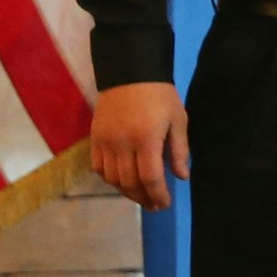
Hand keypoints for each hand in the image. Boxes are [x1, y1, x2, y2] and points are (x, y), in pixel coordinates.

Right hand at [90, 82, 189, 209]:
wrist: (129, 72)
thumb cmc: (160, 95)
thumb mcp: (178, 120)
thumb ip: (179, 150)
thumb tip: (181, 177)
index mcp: (146, 139)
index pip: (150, 178)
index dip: (157, 195)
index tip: (164, 204)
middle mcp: (122, 143)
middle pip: (130, 182)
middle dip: (144, 198)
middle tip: (154, 205)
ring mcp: (105, 142)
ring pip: (112, 179)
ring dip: (127, 192)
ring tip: (140, 196)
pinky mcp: (94, 138)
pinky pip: (98, 168)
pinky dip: (110, 179)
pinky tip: (121, 182)